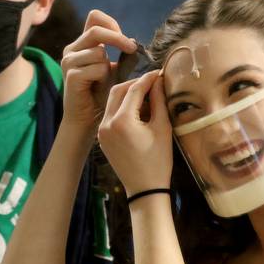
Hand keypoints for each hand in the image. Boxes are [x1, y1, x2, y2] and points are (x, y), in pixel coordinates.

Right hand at [60, 10, 135, 132]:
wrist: (88, 118)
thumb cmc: (101, 94)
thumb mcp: (113, 68)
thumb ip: (119, 53)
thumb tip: (132, 40)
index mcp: (81, 44)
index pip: (95, 17)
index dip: (112, 24)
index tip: (126, 40)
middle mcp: (71, 50)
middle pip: (96, 30)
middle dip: (118, 39)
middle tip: (133, 49)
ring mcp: (69, 62)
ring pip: (99, 52)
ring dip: (109, 66)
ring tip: (104, 81)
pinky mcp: (71, 76)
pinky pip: (97, 68)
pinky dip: (104, 77)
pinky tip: (98, 87)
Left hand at [97, 70, 172, 195]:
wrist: (144, 189)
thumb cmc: (158, 161)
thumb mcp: (162, 128)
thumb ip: (158, 101)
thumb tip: (157, 81)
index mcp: (122, 121)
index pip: (133, 90)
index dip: (147, 79)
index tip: (158, 74)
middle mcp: (106, 123)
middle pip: (117, 91)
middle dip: (134, 84)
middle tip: (151, 83)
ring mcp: (101, 131)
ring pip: (111, 102)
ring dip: (127, 95)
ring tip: (146, 96)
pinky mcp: (102, 137)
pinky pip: (110, 114)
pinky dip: (122, 108)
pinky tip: (137, 110)